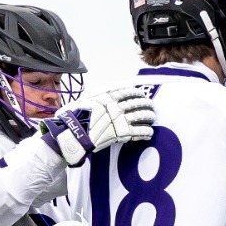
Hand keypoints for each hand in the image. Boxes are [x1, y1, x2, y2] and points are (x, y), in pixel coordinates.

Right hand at [38, 86, 155, 166]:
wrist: (73, 134)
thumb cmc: (75, 118)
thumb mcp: (85, 101)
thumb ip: (97, 98)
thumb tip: (103, 96)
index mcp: (107, 97)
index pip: (127, 92)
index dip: (136, 93)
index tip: (141, 94)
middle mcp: (116, 106)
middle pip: (137, 103)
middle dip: (146, 104)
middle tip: (151, 106)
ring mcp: (120, 119)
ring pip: (141, 115)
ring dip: (149, 116)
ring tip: (152, 117)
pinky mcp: (122, 133)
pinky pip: (139, 131)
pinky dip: (146, 132)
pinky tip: (150, 133)